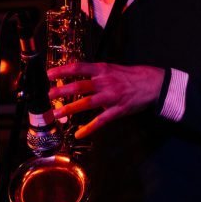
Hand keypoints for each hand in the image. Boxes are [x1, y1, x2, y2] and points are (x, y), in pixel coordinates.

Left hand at [46, 62, 164, 138]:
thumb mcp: (111, 68)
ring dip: (70, 108)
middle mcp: (105, 82)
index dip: (63, 70)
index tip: (48, 74)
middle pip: (80, 86)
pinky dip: (89, 128)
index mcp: (102, 69)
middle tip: (48, 95)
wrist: (152, 83)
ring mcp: (111, 97)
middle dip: (62, 90)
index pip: (79, 67)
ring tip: (56, 113)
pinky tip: (79, 134)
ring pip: (87, 103)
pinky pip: (101, 121)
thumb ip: (95, 73)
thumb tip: (77, 75)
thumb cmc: (130, 75)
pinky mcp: (118, 110)